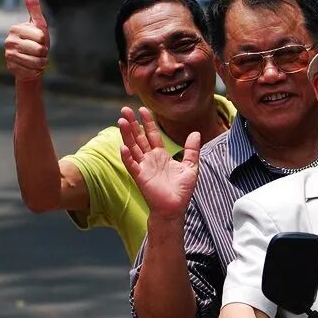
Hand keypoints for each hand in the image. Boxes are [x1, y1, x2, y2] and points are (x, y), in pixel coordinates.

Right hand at [4, 0, 49, 82]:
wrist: (31, 63)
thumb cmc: (36, 42)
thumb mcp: (38, 24)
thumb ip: (34, 7)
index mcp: (15, 29)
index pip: (40, 36)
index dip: (44, 40)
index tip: (39, 40)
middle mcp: (9, 41)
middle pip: (39, 49)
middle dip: (44, 52)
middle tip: (38, 51)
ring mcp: (9, 55)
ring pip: (36, 61)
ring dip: (41, 62)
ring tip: (36, 59)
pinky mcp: (11, 67)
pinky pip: (33, 70)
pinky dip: (37, 70)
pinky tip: (32, 67)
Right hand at [118, 106, 200, 220]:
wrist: (175, 208)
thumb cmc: (182, 191)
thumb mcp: (191, 167)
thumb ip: (192, 150)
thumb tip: (196, 133)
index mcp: (161, 155)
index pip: (152, 135)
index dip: (148, 122)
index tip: (143, 109)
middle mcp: (150, 159)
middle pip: (139, 137)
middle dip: (133, 124)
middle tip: (125, 110)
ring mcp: (143, 167)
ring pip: (132, 147)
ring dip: (126, 135)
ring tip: (121, 121)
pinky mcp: (140, 177)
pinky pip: (131, 164)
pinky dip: (126, 156)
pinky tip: (123, 146)